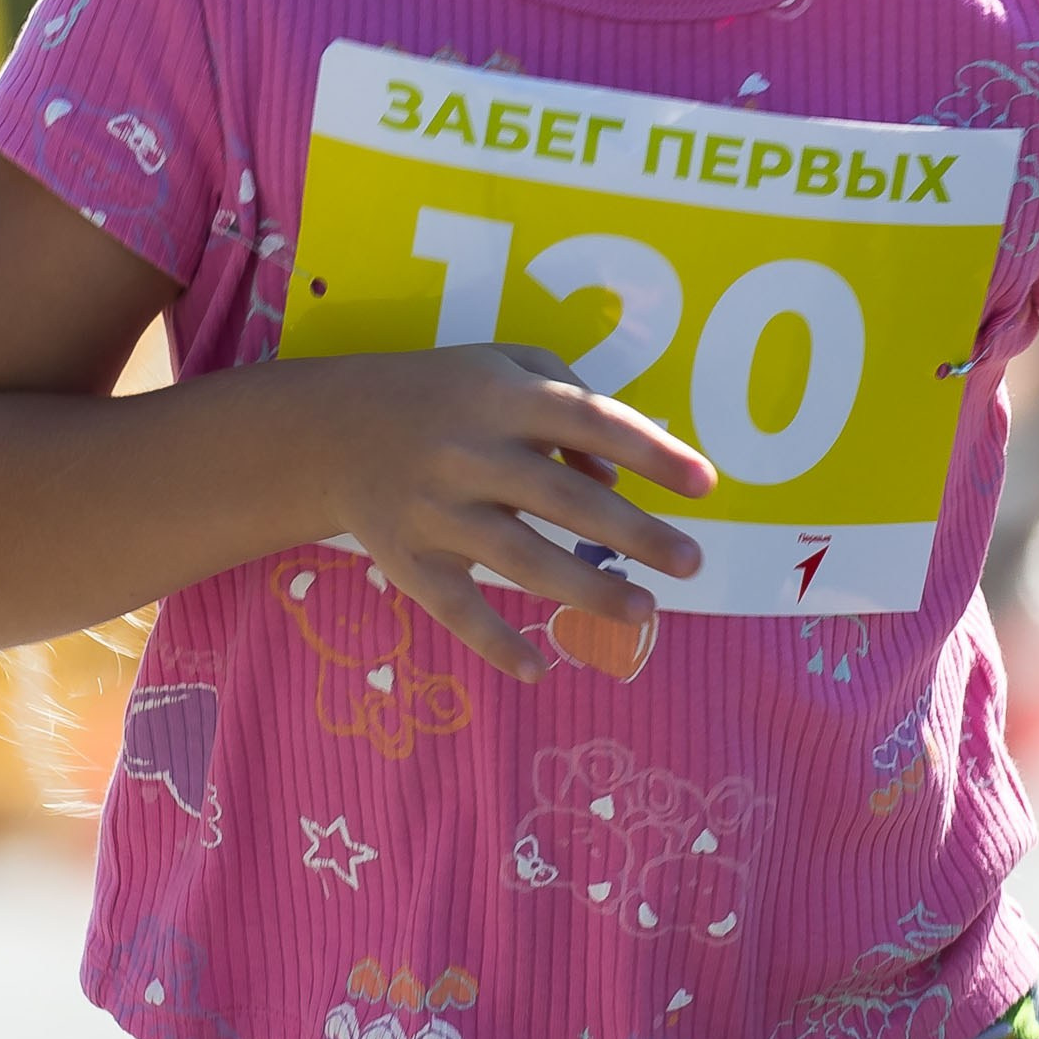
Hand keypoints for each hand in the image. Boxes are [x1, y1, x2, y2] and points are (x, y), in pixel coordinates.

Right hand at [310, 345, 714, 683]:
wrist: (331, 431)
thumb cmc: (443, 394)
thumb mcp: (504, 369)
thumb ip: (571, 403)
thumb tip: (618, 479)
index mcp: (501, 398)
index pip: (590, 420)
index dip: (651, 452)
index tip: (706, 484)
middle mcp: (469, 454)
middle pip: (564, 499)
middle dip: (634, 534)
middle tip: (691, 563)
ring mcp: (436, 511)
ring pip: (520, 559)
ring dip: (586, 588)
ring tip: (644, 612)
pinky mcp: (409, 560)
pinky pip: (457, 609)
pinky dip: (495, 643)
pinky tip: (539, 668)